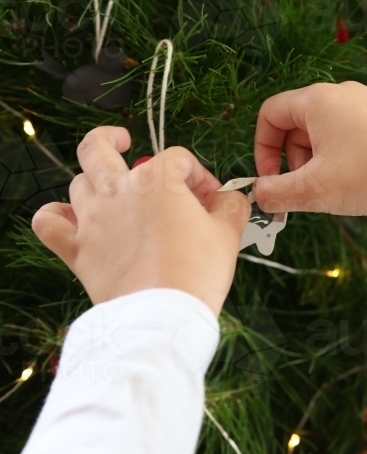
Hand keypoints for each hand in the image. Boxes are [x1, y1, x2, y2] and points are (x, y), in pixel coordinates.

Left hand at [32, 127, 249, 315]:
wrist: (163, 314)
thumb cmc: (197, 271)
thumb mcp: (228, 233)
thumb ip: (230, 206)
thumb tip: (229, 198)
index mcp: (157, 180)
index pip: (177, 159)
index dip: (198, 175)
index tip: (211, 199)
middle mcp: (117, 190)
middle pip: (97, 148)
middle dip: (111, 138)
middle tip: (123, 141)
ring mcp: (92, 219)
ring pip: (78, 182)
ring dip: (93, 183)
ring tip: (111, 194)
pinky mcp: (77, 250)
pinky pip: (48, 223)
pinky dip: (54, 216)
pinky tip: (68, 219)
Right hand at [253, 81, 366, 220]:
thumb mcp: (316, 190)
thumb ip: (277, 193)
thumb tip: (258, 196)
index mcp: (318, 100)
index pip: (270, 114)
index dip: (262, 149)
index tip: (272, 180)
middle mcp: (343, 92)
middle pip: (299, 122)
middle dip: (293, 159)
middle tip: (305, 190)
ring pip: (327, 129)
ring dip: (319, 159)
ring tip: (334, 188)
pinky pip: (354, 131)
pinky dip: (345, 155)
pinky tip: (361, 180)